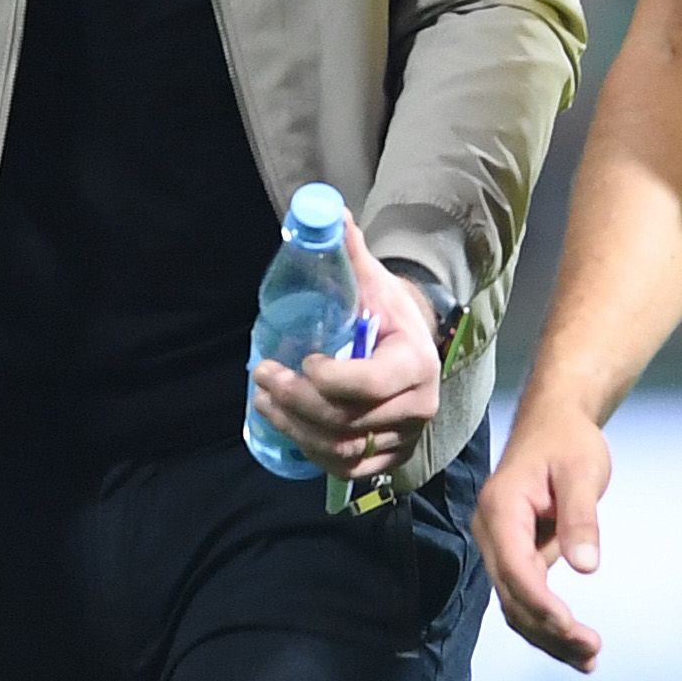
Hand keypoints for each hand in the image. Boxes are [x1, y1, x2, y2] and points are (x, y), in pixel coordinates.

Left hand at [249, 219, 444, 479]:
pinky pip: (348, 469)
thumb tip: (326, 211)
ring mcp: (405, 439)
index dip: (328, 378)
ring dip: (294, 428)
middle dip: (295, 400)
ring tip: (263, 401)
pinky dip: (313, 453)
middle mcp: (419, 408)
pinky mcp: (392, 459)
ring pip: (341, 448)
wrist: (414, 345)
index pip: (368, 383)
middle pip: (347, 419)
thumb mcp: (374, 282)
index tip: (301, 359)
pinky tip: (288, 429)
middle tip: (262, 376)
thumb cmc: (390, 312)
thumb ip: (350, 253)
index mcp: (417, 364)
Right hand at [474, 397, 610, 671]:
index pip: (514, 567)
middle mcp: (491, 532)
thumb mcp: (582, 471)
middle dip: (549, 629)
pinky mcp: (514, 556)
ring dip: (549, 637)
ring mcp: (499, 547)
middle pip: (512, 595)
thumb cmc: (568, 443)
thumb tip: (586, 568)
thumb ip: (581, 518)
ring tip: (590, 659)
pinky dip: (548, 624)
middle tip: (593, 651)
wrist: (553, 425)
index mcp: (501, 508)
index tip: (570, 627)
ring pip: (515, 605)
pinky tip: (577, 647)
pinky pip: (525, 598)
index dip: (539, 602)